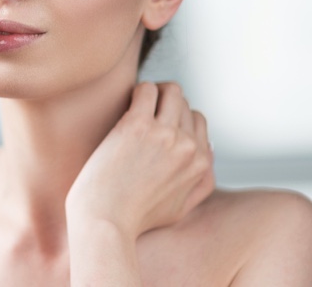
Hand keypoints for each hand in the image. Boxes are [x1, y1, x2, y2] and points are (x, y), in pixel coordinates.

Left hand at [66, 82, 214, 239]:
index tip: (156, 119)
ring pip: (171, 90)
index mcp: (201, 164)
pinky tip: (126, 101)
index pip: (198, 121)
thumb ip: (200, 183)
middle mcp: (188, 147)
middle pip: (184, 104)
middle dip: (165, 101)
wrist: (105, 221)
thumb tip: (207, 153)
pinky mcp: (137, 126)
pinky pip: (146, 89)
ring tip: (136, 101)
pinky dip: (138, 90)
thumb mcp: (180, 208)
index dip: (177, 117)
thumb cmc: (134, 218)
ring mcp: (164, 134)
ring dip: (154, 91)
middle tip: (143, 108)